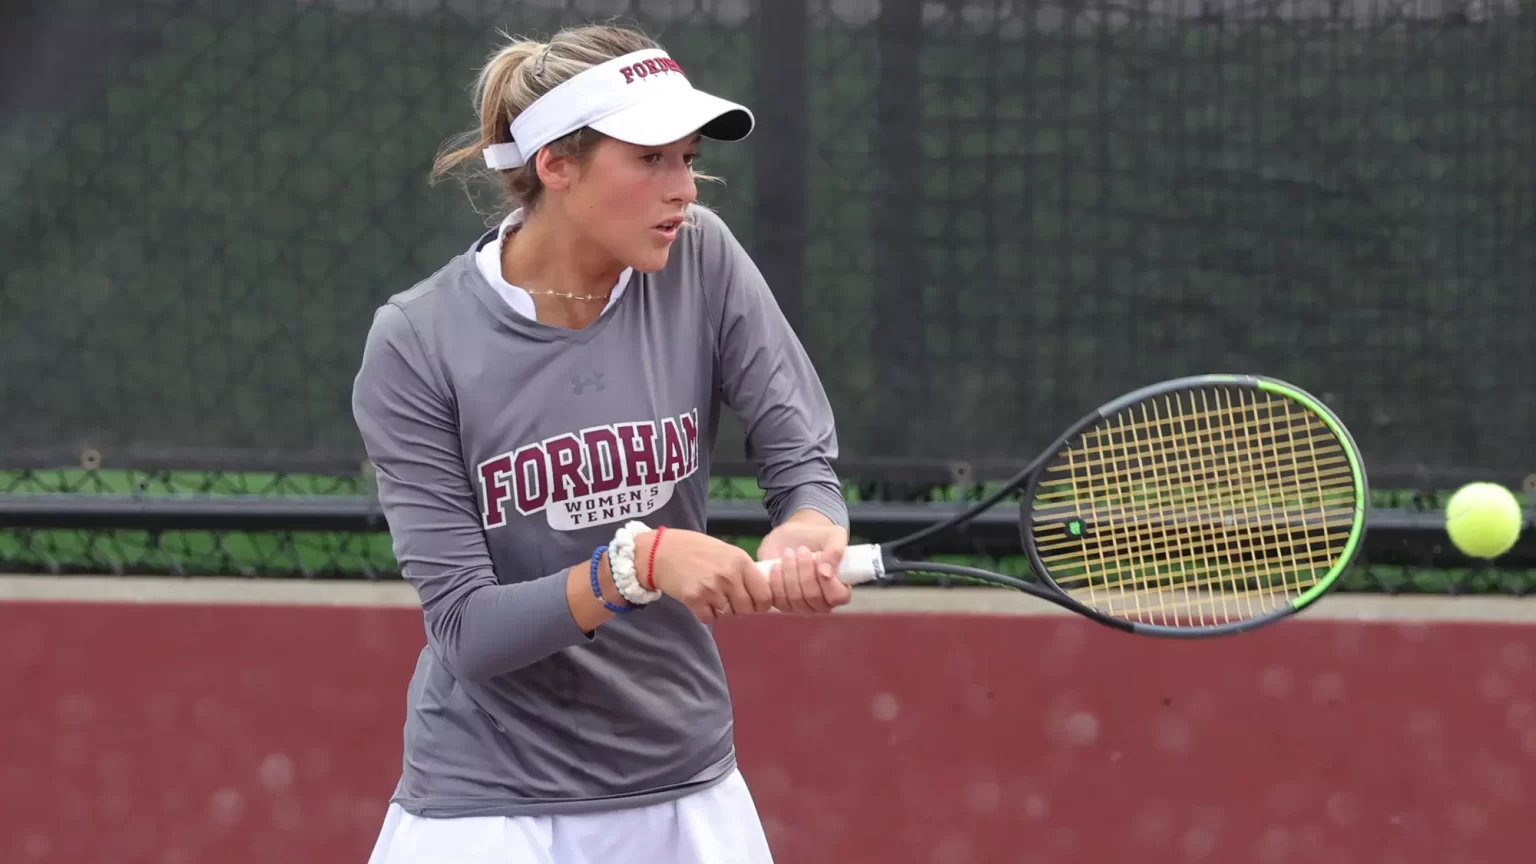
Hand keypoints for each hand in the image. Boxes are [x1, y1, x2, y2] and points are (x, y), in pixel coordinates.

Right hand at [637, 529, 773, 623]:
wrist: (661, 551)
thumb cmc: (696, 548)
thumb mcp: (727, 551)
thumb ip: (744, 570)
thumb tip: (761, 593)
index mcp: (741, 561)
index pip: (764, 595)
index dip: (762, 604)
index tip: (756, 604)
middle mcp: (729, 575)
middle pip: (747, 609)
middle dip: (741, 608)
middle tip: (730, 600)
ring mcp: (711, 588)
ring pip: (729, 614)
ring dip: (723, 610)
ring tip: (713, 596)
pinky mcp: (694, 599)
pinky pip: (710, 618)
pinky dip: (707, 614)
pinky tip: (701, 601)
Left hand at [757, 511, 851, 613]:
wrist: (791, 537)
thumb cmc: (817, 537)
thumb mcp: (833, 535)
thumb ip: (836, 551)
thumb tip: (827, 572)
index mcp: (839, 589)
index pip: (837, 597)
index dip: (828, 582)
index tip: (819, 559)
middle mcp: (821, 603)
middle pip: (813, 597)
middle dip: (805, 570)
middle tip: (802, 549)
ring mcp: (800, 606)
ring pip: (794, 598)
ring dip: (790, 572)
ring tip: (789, 553)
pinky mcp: (780, 603)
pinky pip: (777, 599)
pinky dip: (775, 581)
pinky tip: (776, 565)